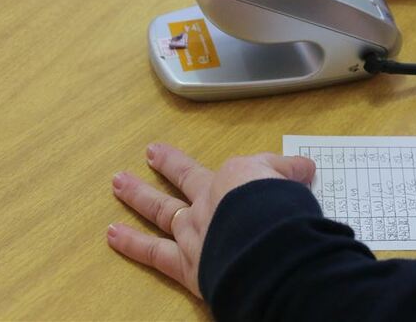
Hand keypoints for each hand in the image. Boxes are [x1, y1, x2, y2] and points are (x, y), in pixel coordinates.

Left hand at [107, 143, 314, 296]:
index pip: (244, 170)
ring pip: (160, 209)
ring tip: (118, 182)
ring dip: (138, 195)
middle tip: (151, 152)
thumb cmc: (282, 210)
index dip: (260, 170)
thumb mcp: (296, 184)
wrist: (264, 240)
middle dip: (169, 164)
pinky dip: (131, 244)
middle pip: (186, 177)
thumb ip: (293, 174)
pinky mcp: (184, 263)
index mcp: (237, 180)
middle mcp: (209, 200)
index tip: (269, 170)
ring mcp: (192, 230)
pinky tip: (111, 235)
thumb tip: (304, 168)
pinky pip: (152, 252)